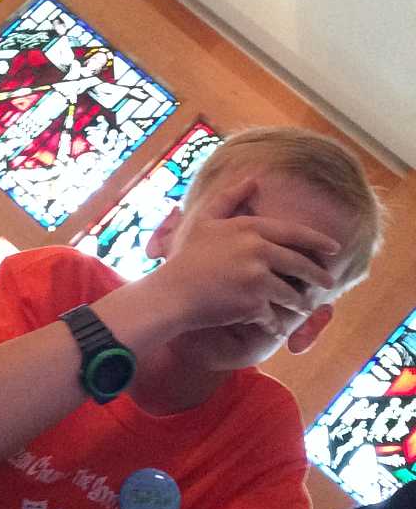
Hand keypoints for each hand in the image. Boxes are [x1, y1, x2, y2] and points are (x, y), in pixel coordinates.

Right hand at [152, 178, 338, 336]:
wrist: (173, 293)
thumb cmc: (187, 258)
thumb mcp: (206, 221)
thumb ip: (230, 197)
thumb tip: (252, 178)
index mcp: (250, 228)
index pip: (294, 233)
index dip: (318, 241)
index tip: (334, 248)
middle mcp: (258, 250)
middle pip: (299, 265)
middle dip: (317, 276)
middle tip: (328, 282)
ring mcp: (257, 279)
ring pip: (291, 294)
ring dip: (300, 304)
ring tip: (304, 308)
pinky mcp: (253, 304)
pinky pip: (273, 318)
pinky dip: (276, 326)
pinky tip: (279, 330)